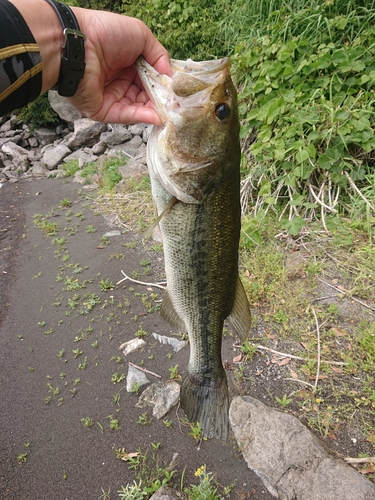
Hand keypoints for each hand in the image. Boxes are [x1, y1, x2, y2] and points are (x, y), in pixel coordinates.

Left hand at [68, 8, 171, 124]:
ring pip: (138, 107)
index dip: (163, 84)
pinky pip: (126, 115)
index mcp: (127, 62)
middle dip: (160, 99)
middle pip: (145, 95)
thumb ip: (159, 55)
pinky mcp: (104, 111)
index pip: (150, 77)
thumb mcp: (140, 35)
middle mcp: (120, 80)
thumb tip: (171, 77)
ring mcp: (112, 97)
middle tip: (176, 103)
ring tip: (169, 110)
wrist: (77, 45)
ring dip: (154, 109)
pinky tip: (156, 116)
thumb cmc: (105, 33)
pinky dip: (142, 116)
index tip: (177, 90)